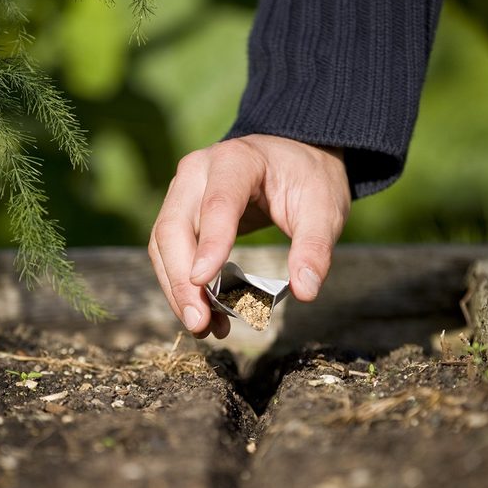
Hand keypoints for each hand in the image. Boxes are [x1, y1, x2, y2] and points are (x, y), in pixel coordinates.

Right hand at [148, 134, 350, 337]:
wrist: (290, 160)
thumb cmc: (307, 180)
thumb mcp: (324, 209)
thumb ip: (315, 247)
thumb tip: (305, 291)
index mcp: (236, 161)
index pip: (216, 205)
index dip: (209, 244)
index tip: (203, 282)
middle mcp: (197, 172)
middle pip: (173, 227)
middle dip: (181, 280)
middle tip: (198, 323)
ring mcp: (181, 192)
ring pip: (163, 244)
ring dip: (177, 290)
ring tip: (204, 327)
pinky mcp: (179, 214)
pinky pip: (167, 253)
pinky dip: (179, 286)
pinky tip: (203, 313)